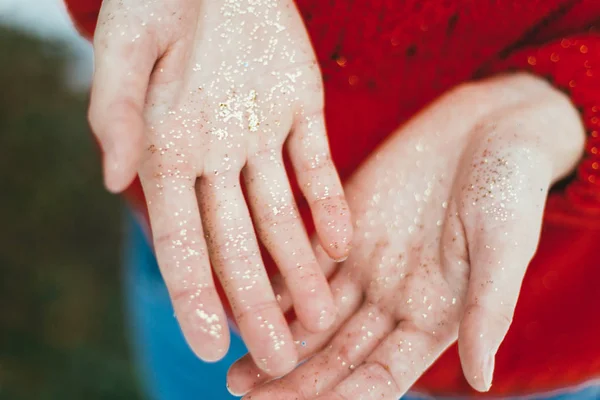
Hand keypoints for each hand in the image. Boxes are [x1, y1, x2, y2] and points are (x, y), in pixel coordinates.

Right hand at [89, 0, 352, 374]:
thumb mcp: (127, 45)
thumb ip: (114, 110)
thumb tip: (113, 181)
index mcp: (168, 147)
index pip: (179, 238)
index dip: (192, 296)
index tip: (210, 348)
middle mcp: (216, 154)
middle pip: (236, 244)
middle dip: (257, 305)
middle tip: (279, 361)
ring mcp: (261, 136)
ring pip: (282, 216)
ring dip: (301, 267)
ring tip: (323, 319)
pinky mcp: (300, 111)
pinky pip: (316, 166)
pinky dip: (329, 205)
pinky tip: (342, 246)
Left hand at [226, 73, 584, 397]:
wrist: (489, 125)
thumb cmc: (510, 185)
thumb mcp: (504, 243)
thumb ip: (488, 308)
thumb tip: (481, 379)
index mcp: (435, 316)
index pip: (382, 374)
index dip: (342, 397)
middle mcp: (393, 299)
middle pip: (337, 354)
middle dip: (296, 381)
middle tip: (246, 396)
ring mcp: (365, 264)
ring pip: (312, 315)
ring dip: (276, 341)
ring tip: (234, 372)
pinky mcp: (343, 226)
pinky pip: (302, 261)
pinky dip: (277, 286)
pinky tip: (243, 302)